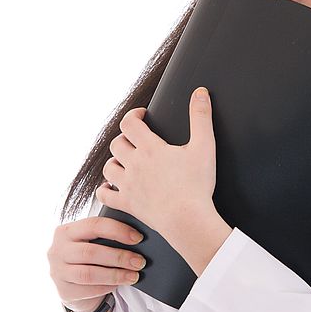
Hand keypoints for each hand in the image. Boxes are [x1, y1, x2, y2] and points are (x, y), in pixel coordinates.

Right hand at [47, 216, 144, 311]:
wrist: (75, 283)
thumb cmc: (91, 256)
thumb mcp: (94, 241)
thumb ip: (107, 236)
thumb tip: (138, 238)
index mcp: (67, 231)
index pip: (94, 225)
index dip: (118, 231)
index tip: (138, 238)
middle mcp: (57, 250)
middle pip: (91, 252)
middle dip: (119, 257)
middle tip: (140, 261)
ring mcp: (58, 272)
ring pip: (89, 274)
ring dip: (115, 275)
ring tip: (134, 276)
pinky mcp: (63, 291)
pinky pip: (88, 290)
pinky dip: (108, 287)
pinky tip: (120, 284)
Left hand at [96, 87, 219, 247]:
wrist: (187, 219)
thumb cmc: (197, 184)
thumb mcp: (205, 146)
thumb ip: (201, 117)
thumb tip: (200, 93)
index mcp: (150, 148)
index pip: (129, 123)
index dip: (133, 116)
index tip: (142, 116)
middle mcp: (134, 164)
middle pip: (117, 144)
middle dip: (126, 138)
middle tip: (138, 140)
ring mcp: (128, 185)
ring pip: (108, 167)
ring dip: (116, 161)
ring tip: (127, 161)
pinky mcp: (127, 204)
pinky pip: (105, 195)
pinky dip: (106, 189)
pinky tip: (113, 186)